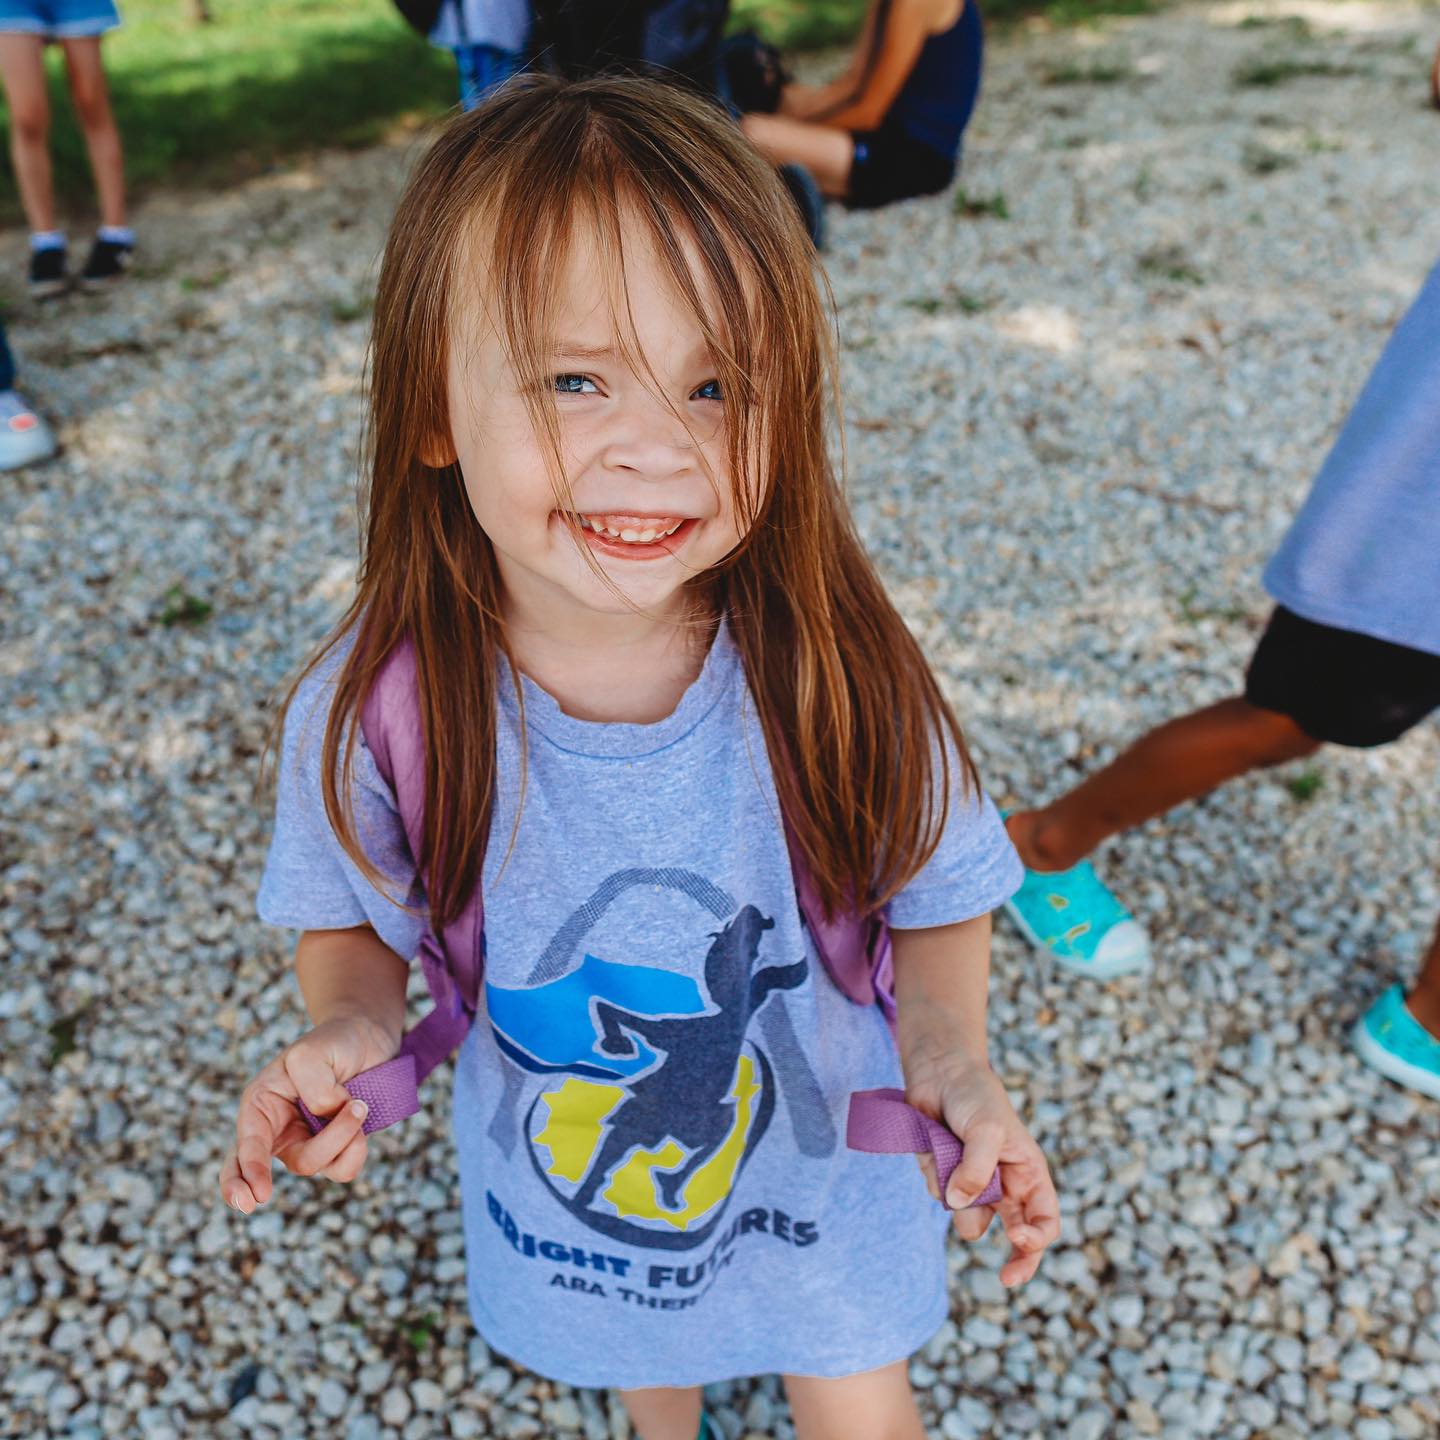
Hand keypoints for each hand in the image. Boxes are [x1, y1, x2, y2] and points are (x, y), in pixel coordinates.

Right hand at [218, 1014, 398, 1213]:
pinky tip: (364, 1118)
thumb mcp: (312, 1053)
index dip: (247, 1171)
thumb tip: (326, 1117)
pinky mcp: (335, 1151)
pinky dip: (357, 1147)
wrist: (369, 1039)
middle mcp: (278, 1129)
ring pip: (315, 1164)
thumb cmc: (333, 1043)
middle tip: (255, 1202)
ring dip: (341, 1138)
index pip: (247, 1143)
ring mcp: (306, 1143)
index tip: (257, 1194)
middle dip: (256, 1184)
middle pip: (266, 1166)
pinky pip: (342, 1168)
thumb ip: (313, 1088)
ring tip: (360, 1104)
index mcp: (261, 1105)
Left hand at [904, 1054, 1059, 1285]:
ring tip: (954, 1153)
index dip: (1038, 1240)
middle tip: (1007, 1278)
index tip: (1021, 1243)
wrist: (939, 1073)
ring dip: (957, 1194)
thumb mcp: (987, 1129)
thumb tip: (959, 1204)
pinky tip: (936, 1144)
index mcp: (1028, 1174)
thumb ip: (977, 1169)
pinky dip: (934, 1173)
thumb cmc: (974, 1096)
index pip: (1045, 1221)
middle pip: (1015, 1237)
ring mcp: (973, 1186)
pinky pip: (937, 1193)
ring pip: (967, 1216)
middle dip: (1015, 1261)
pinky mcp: (944, 1179)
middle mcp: (1005, 1186)